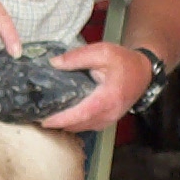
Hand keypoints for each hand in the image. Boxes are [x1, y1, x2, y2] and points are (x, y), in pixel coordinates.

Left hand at [40, 42, 154, 132]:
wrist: (143, 72)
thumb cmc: (123, 61)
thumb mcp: (102, 51)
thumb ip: (77, 57)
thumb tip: (54, 63)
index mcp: (108, 98)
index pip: (82, 113)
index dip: (62, 119)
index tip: (45, 120)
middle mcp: (109, 113)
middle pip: (79, 125)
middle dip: (58, 124)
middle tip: (36, 116)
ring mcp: (109, 120)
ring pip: (82, 128)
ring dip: (64, 125)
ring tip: (46, 116)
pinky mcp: (107, 121)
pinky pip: (87, 126)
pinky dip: (73, 123)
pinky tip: (62, 116)